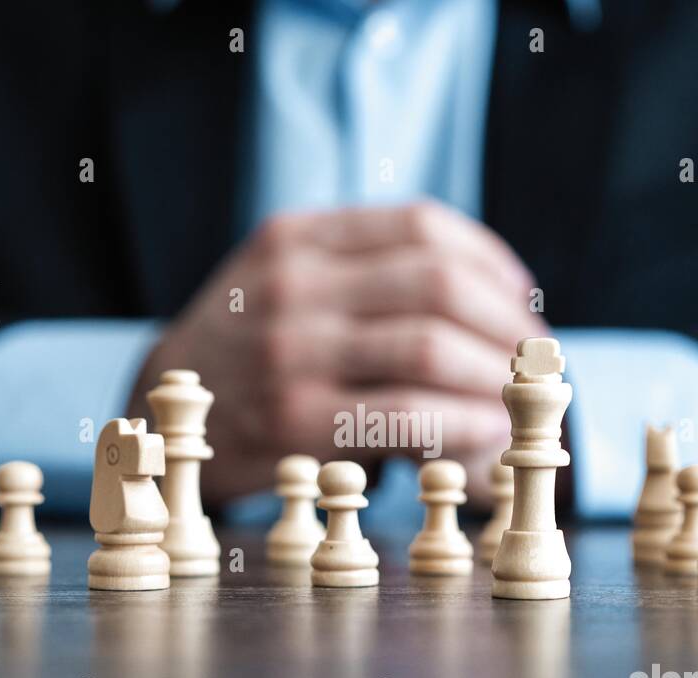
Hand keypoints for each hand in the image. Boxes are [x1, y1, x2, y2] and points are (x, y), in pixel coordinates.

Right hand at [127, 201, 546, 506]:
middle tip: (532, 358)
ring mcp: (290, 350)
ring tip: (517, 399)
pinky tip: (484, 431)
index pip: (423, 226)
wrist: (166, 415)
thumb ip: (365, 269)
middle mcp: (292, 284)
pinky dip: (465, 422)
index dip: (491, 262)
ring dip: (494, 375)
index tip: (520, 298)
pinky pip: (408, 413)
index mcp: (297, 237)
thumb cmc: (251, 346)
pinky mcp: (296, 420)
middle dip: (506, 323)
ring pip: (431, 346)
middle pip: (440, 284)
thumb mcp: (286, 278)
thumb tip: (491, 295)